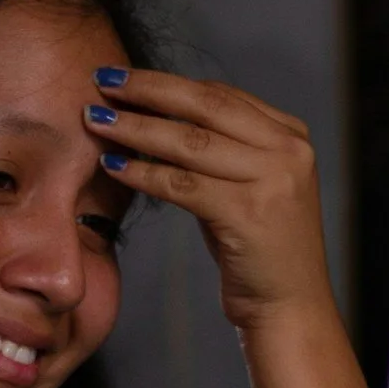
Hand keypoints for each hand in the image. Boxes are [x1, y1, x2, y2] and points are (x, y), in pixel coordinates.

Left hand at [83, 68, 334, 330]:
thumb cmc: (259, 248)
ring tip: (96, 121)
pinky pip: (182, 184)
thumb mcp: (249, 186)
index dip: (168, 83)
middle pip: (205, 106)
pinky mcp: (249, 214)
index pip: (221, 95)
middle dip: (148, 90)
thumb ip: (221, 149)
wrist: (290, 307)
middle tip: (104, 82)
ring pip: (189, 142)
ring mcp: (273, 180)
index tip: (125, 80)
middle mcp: (289, 150)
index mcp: (292, 135)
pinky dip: (143, 172)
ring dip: (136, 128)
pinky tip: (113, 164)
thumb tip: (157, 113)